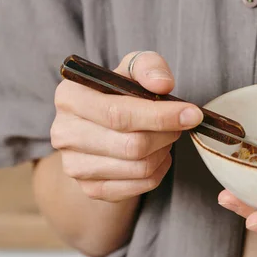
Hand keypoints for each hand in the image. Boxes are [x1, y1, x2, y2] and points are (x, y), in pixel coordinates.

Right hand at [51, 51, 202, 201]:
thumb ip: (149, 67)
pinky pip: (141, 186)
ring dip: (164, 151)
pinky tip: (157, 155)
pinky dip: (160, 170)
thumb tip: (163, 85)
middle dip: (167, 134)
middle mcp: (64, 133)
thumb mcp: (133, 69)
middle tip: (180, 124)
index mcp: (69, 97)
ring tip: (165, 137)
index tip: (193, 114)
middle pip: (132, 145)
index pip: (119, 113)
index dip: (161, 116)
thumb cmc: (120, 93)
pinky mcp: (90, 189)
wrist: (101, 127)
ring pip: (140, 167)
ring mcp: (74, 166)